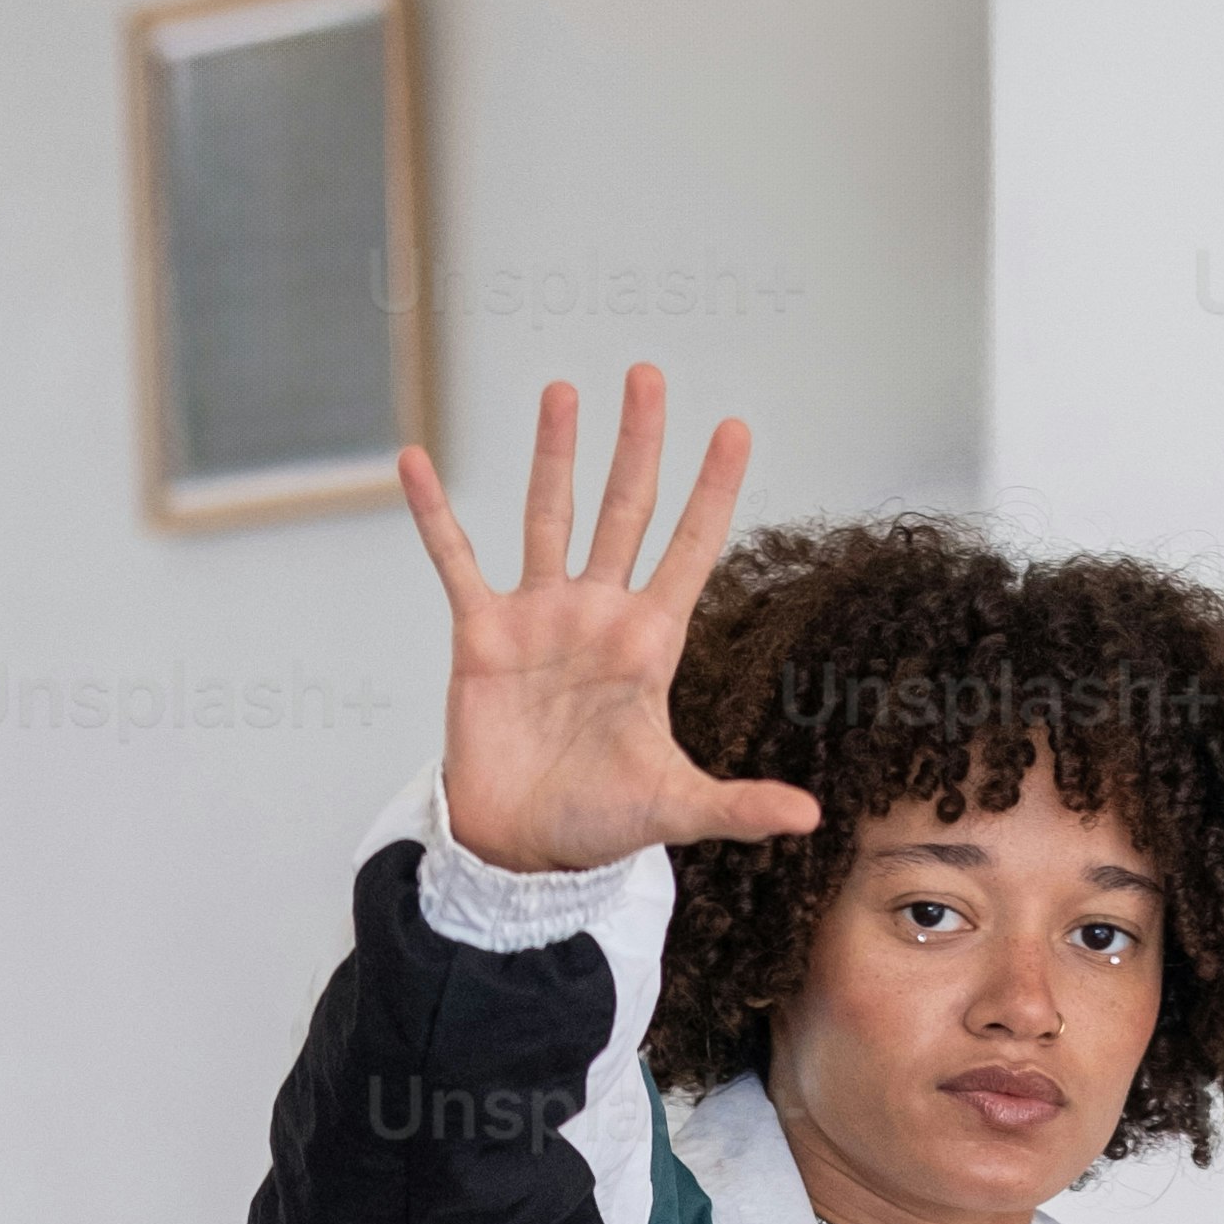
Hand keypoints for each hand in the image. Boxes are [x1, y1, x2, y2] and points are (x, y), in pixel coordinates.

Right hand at [398, 366, 822, 877]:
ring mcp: (539, 617)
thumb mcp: (674, 809)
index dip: (712, 490)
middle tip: (648, 375)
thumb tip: (809, 819)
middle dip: (639, 443)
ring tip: (564, 389)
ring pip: (549, 515)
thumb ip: (738, 805)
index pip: (689, 549)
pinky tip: (415, 461)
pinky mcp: (481, 633)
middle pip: (623, 509)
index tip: (735, 427)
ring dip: (556, 453)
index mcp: (648, 643)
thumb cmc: (597, 825)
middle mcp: (597, 614)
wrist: (520, 848)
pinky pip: (455, 560)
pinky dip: (433, 513)